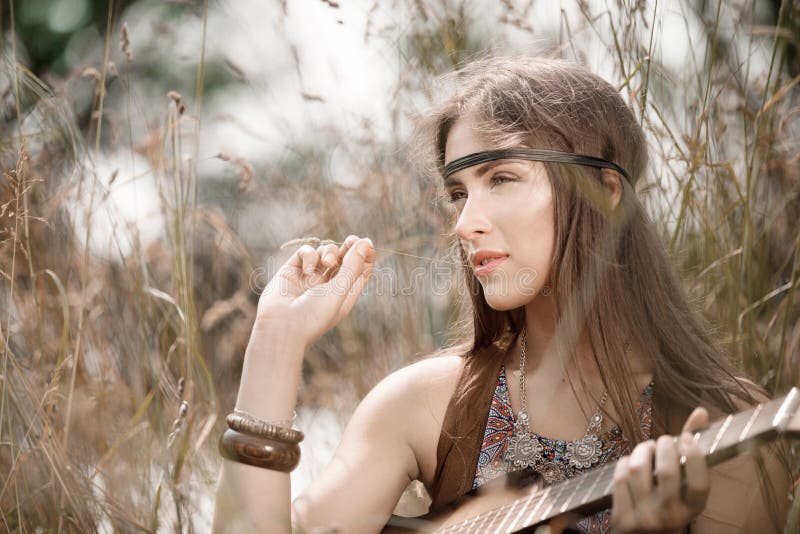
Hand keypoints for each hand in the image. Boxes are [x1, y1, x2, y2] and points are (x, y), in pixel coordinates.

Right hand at [255, 235, 375, 345]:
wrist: (280, 327)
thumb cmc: (314, 315)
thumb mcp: (339, 290)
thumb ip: (352, 265)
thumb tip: (366, 243)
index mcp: (344, 295)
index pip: (360, 271)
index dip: (365, 256)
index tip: (367, 243)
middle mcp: (327, 286)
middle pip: (343, 260)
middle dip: (349, 248)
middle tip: (352, 240)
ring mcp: (309, 278)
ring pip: (325, 253)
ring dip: (329, 252)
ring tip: (327, 262)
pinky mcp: (292, 270)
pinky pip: (305, 253)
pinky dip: (309, 256)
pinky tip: (308, 270)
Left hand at [611, 407, 709, 532]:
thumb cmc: (669, 505)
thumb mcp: (685, 488)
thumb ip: (691, 452)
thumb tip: (701, 411)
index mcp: (692, 510)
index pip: (700, 483)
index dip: (694, 455)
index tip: (686, 437)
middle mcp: (671, 517)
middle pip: (667, 471)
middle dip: (664, 445)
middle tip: (663, 441)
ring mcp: (644, 519)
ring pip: (638, 469)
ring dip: (641, 450)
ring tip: (647, 448)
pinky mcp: (621, 518)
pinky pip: (619, 477)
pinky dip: (624, 462)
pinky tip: (630, 463)